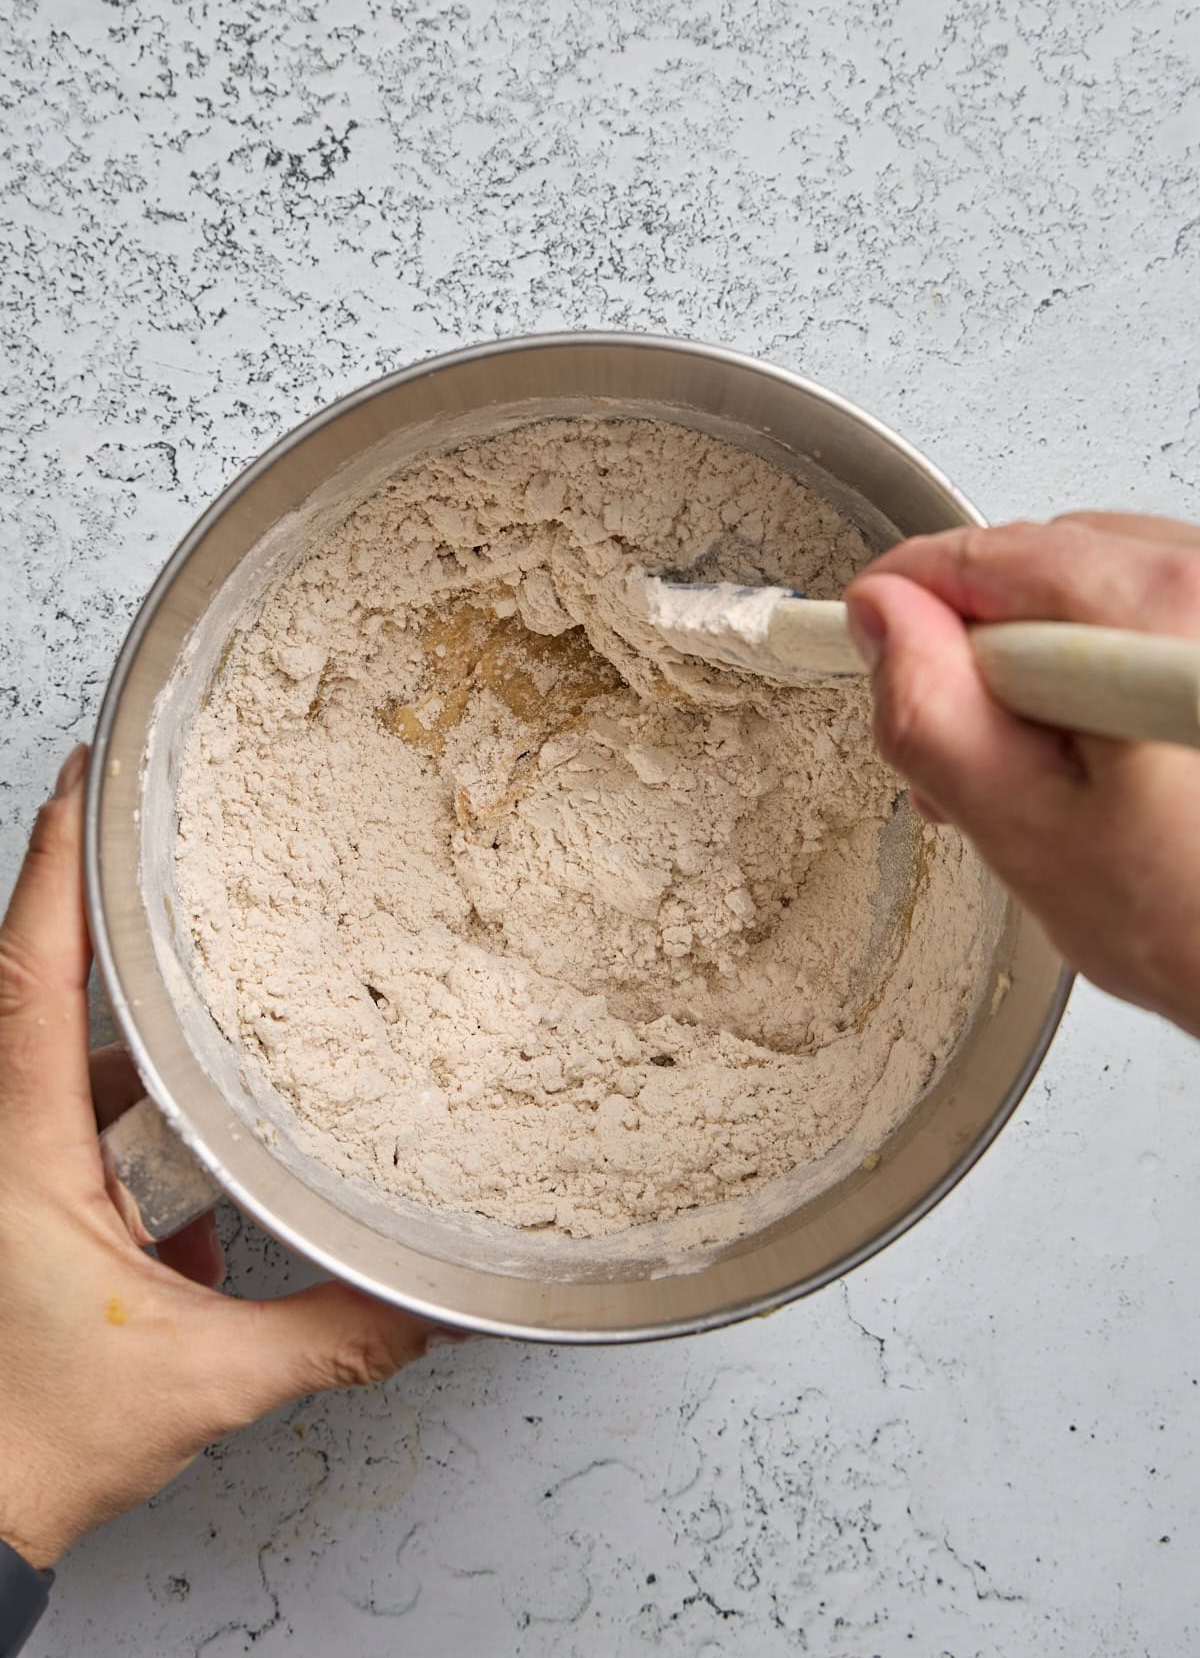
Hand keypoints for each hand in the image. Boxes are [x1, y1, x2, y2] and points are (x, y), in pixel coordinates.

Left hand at [0, 747, 461, 1569]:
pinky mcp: (24, 1201)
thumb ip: (338, 1334)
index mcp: (24, 1154)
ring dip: (123, 1020)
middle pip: (36, 983)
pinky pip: (70, 1112)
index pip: (30, 975)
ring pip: (59, 1055)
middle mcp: (4, 1144)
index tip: (84, 783)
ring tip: (195, 974)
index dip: (53, 867)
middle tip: (154, 838)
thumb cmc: (38, 1444)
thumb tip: (439, 1302)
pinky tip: (186, 1129)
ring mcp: (9, 1171)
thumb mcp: (207, 1378)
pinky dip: (124, 1096)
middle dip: (96, 909)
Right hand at [845, 513, 1199, 1037]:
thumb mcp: (1027, 833)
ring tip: (1058, 777)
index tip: (868, 638)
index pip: (986, 555)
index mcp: (1156, 613)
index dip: (907, 601)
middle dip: (987, 652)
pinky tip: (1118, 759)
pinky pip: (1157, 617)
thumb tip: (881, 617)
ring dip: (1052, 668)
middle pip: (1046, 565)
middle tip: (977, 760)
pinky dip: (1112, 675)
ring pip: (1101, 588)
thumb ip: (934, 715)